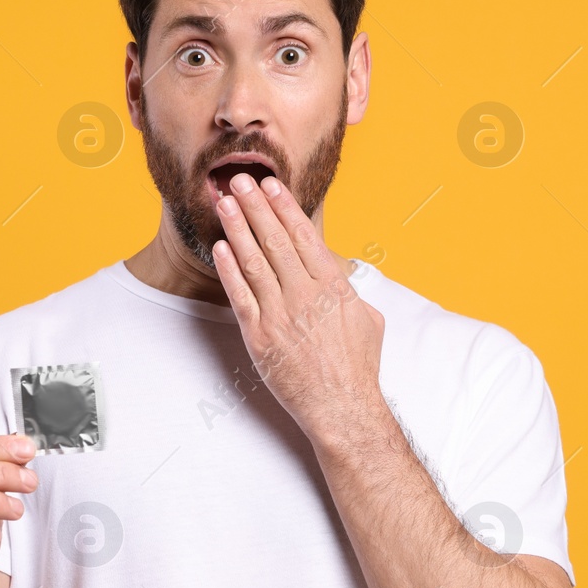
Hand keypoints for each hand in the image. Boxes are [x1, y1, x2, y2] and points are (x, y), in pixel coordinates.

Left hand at [212, 171, 385, 443]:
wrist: (342, 406)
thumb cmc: (358, 366)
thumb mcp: (367, 318)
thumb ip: (348, 290)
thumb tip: (338, 274)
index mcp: (333, 286)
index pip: (304, 235)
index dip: (285, 207)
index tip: (271, 185)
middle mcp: (304, 295)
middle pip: (275, 240)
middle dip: (256, 206)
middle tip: (239, 180)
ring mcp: (280, 315)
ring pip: (254, 262)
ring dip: (238, 228)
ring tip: (225, 203)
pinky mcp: (259, 337)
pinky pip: (240, 296)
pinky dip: (229, 270)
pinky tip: (221, 248)